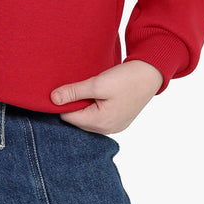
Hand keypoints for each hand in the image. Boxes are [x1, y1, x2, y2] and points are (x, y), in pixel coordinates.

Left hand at [49, 61, 163, 132]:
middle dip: (75, 105)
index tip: (65, 89)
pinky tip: (100, 95)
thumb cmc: (127, 78)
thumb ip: (74, 92)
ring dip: (85, 106)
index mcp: (100, 123)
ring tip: (91, 90)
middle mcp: (107, 130)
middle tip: (79, 87)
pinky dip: (96, 107)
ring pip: (88, 119)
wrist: (151, 74)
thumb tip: (52, 99)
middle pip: (78, 120)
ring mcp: (115, 127)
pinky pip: (100, 118)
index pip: (68, 117)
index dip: (63, 103)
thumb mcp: (97, 83)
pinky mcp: (120, 121)